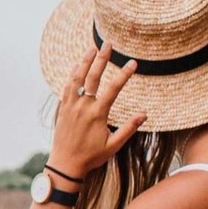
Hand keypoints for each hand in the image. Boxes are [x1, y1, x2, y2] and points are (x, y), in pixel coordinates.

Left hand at [48, 40, 147, 177]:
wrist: (65, 164)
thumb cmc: (91, 157)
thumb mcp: (114, 146)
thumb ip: (128, 129)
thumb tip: (144, 114)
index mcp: (97, 114)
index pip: (113, 89)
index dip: (124, 74)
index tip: (133, 63)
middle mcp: (83, 107)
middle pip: (93, 77)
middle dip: (102, 59)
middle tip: (108, 44)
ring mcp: (71, 106)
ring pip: (77, 78)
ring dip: (84, 62)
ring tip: (92, 48)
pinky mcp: (63, 109)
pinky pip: (67, 87)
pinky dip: (72, 75)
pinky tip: (77, 67)